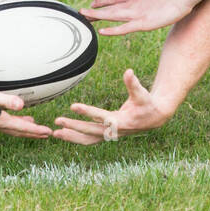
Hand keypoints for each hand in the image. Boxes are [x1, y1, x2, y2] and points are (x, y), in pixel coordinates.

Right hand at [0, 81, 51, 138]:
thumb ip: (7, 100)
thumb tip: (21, 105)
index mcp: (0, 121)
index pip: (22, 128)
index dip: (36, 130)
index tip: (48, 132)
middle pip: (19, 132)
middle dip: (33, 133)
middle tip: (46, 134)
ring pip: (13, 128)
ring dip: (24, 128)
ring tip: (34, 126)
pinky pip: (7, 123)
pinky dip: (15, 122)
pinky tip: (17, 117)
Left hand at [53, 69, 170, 144]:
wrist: (153, 119)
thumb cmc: (147, 103)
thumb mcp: (142, 94)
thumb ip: (133, 84)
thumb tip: (128, 71)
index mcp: (122, 121)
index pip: (102, 117)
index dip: (88, 112)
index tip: (73, 106)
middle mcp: (114, 131)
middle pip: (91, 131)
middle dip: (74, 126)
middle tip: (57, 120)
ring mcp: (110, 135)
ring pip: (88, 139)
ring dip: (72, 137)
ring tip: (55, 133)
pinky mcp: (106, 134)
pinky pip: (89, 139)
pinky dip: (76, 137)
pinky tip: (63, 133)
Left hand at [81, 0, 196, 35]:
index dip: (104, 1)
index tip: (94, 3)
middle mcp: (133, 2)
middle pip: (110, 7)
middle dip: (95, 10)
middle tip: (81, 13)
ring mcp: (137, 13)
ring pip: (112, 15)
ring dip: (97, 16)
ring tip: (84, 17)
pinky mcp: (143, 23)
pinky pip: (123, 28)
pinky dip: (112, 30)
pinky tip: (102, 31)